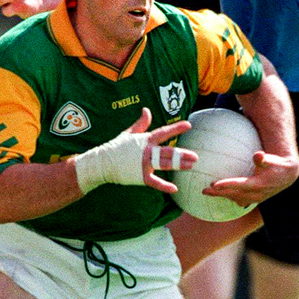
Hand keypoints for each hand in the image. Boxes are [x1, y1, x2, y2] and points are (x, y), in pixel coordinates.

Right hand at [74, 108, 196, 194]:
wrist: (102, 162)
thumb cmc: (116, 147)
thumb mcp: (129, 133)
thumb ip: (141, 123)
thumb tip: (147, 110)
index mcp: (145, 140)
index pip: (164, 132)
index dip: (176, 128)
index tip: (189, 125)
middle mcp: (147, 151)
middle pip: (168, 152)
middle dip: (182, 154)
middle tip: (195, 156)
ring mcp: (144, 164)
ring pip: (165, 164)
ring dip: (179, 165)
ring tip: (191, 166)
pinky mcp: (140, 176)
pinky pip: (155, 182)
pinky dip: (164, 186)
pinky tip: (175, 189)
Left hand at [203, 151, 298, 206]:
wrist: (286, 177)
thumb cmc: (276, 165)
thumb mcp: (272, 160)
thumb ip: (264, 159)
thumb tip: (258, 154)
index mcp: (258, 184)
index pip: (240, 185)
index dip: (227, 185)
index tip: (214, 184)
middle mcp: (256, 194)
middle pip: (234, 194)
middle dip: (219, 193)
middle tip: (204, 190)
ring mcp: (255, 198)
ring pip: (235, 199)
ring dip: (222, 196)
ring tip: (207, 192)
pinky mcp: (254, 199)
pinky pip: (239, 200)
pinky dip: (229, 197)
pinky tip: (219, 194)